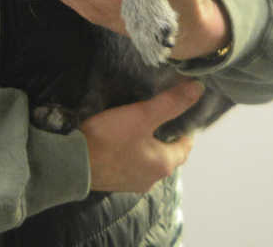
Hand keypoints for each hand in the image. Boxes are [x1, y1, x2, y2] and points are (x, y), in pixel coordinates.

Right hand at [80, 81, 201, 192]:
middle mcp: (153, 179)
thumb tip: (198, 89)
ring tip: (138, 124)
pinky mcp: (117, 182)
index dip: (185, 128)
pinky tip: (120, 140)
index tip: (178, 111)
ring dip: (148, 145)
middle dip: (166, 135)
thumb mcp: (141, 115)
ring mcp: (134, 183)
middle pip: (168, 155)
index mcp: (164, 165)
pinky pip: (132, 165)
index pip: (185, 146)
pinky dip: (132, 152)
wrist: (74, 163)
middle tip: (157, 113)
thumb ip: (170, 103)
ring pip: (149, 161)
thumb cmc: (110, 139)